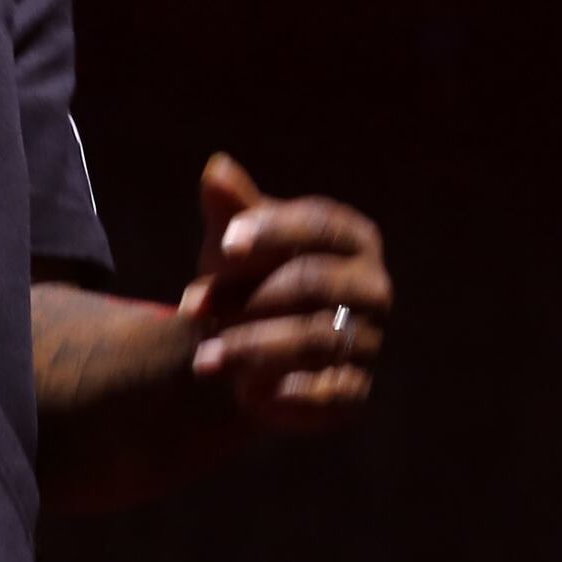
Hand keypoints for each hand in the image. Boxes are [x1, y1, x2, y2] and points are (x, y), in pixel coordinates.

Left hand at [176, 151, 390, 431]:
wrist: (242, 343)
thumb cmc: (244, 274)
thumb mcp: (232, 239)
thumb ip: (230, 208)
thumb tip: (216, 168)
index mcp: (350, 238)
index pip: (321, 225)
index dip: (273, 231)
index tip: (227, 244)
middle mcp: (372, 287)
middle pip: (313, 283)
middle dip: (247, 296)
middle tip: (190, 308)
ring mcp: (368, 340)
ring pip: (316, 340)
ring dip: (252, 348)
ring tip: (202, 359)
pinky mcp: (355, 389)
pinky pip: (327, 394)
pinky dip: (283, 393)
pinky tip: (246, 392)